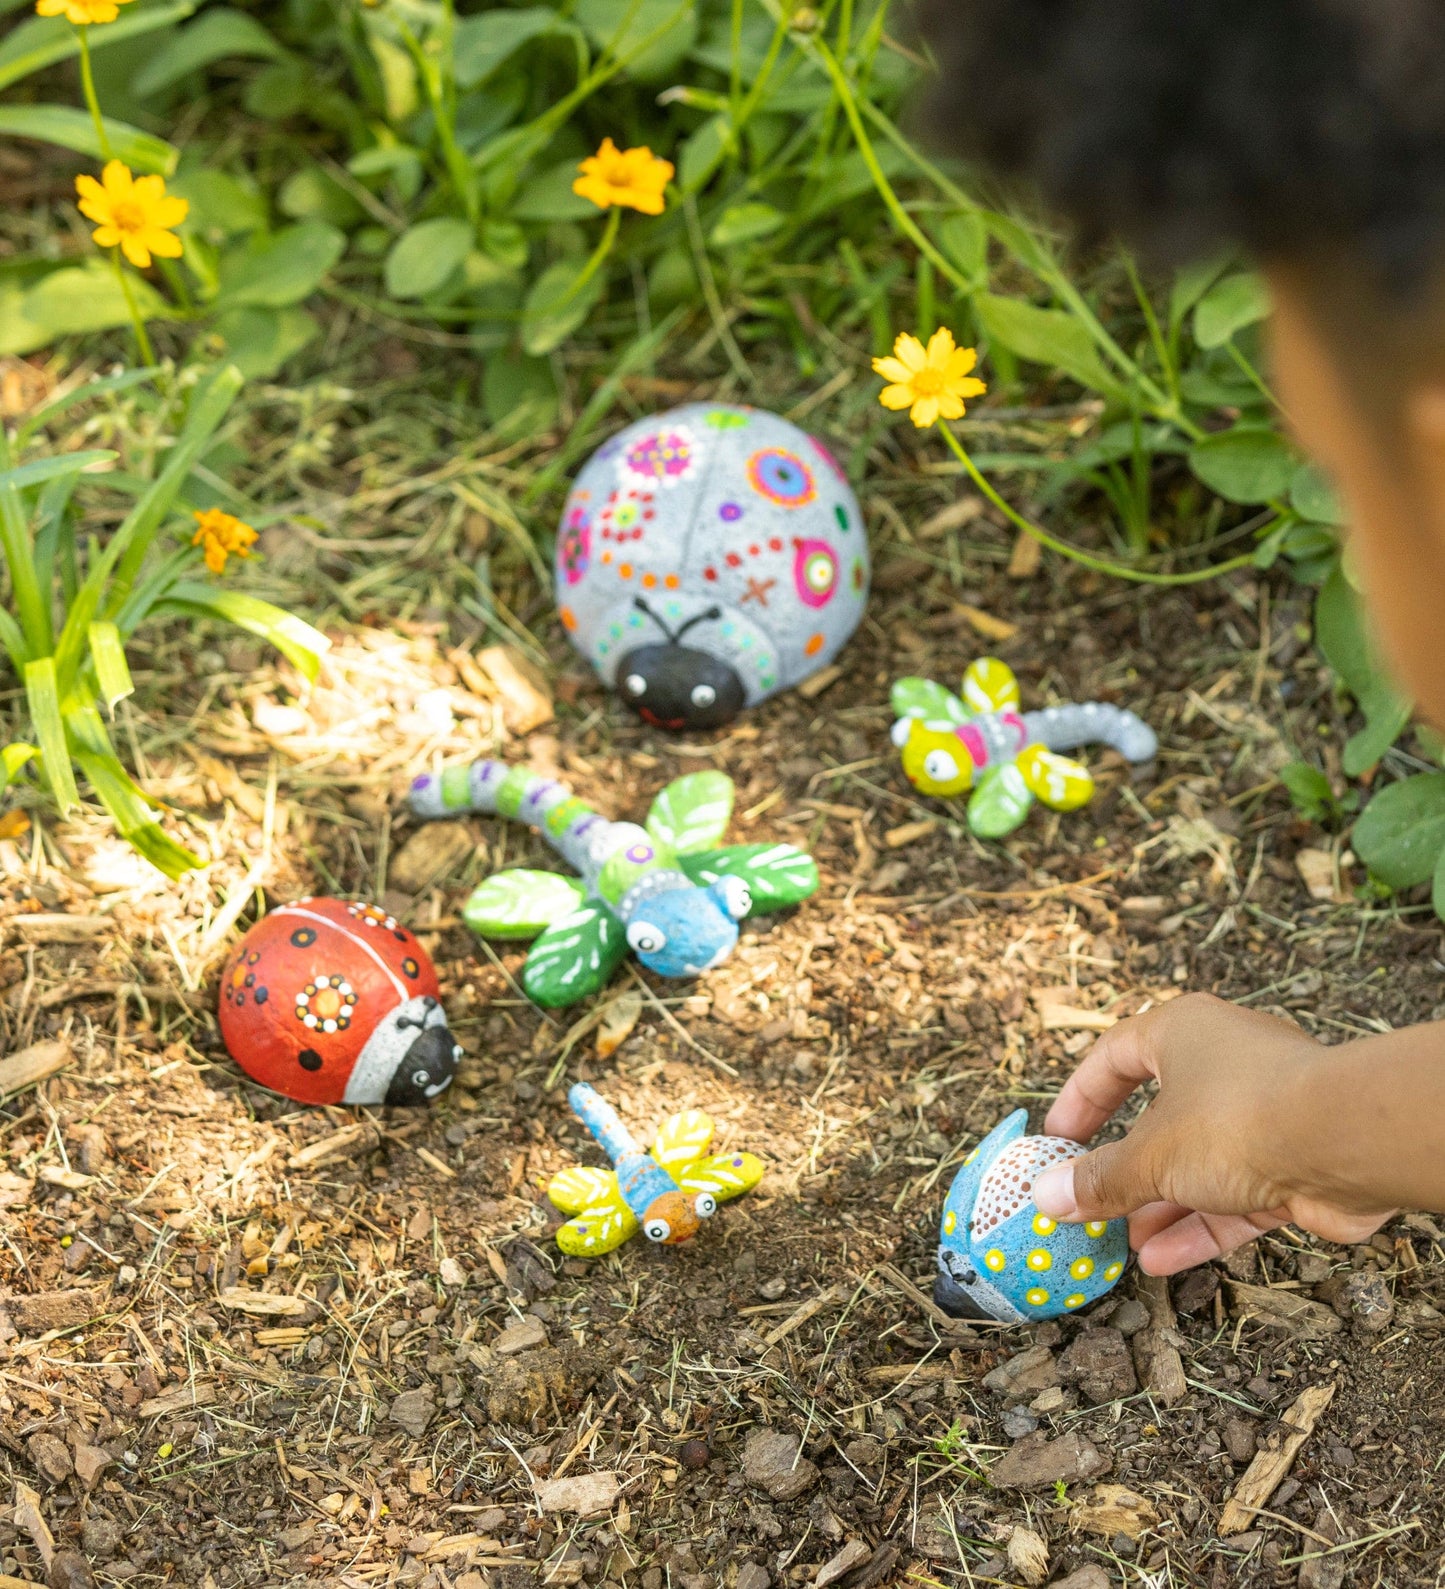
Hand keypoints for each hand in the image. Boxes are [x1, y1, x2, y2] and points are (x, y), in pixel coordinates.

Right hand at [1031, 992, 1396, 1274]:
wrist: (1348, 1143)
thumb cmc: (1237, 1119)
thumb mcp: (1151, 1154)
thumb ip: (1099, 1179)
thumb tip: (1046, 1197)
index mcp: (1182, 1032)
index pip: (1114, 1057)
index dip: (1080, 1099)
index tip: (1057, 1141)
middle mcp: (1222, 1064)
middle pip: (1158, 1118)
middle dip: (1124, 1169)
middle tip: (1089, 1201)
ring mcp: (1262, 1115)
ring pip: (1197, 1163)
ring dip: (1158, 1206)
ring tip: (1121, 1244)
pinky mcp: (1293, 1163)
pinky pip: (1233, 1195)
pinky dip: (1198, 1225)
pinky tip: (1160, 1261)